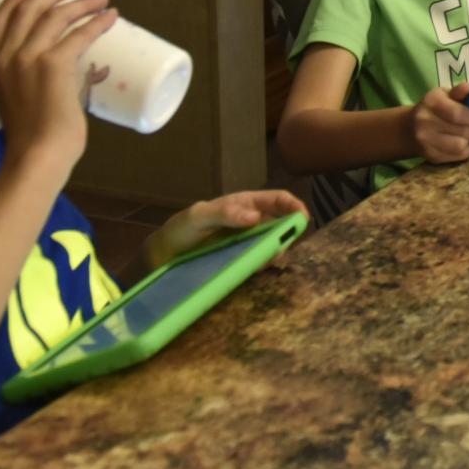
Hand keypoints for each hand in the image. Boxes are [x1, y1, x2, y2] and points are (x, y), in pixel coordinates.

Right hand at [0, 0, 117, 168]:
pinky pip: (80, 33)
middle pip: (27, 8)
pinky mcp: (53, 64)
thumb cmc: (31, 138)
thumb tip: (65, 73)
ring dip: (81, 3)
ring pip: (55, 15)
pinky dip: (98, 22)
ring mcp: (28, 58)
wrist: (36, 155)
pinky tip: (111, 17)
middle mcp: (6, 56)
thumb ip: (29, 81)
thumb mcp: (16, 100)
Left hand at [145, 189, 306, 269]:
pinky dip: (263, 264)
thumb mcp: (199, 216)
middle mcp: (250, 222)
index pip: (276, 200)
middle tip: (282, 247)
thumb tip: (256, 216)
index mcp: (244, 204)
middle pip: (279, 224)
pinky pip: (259, 261)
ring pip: (271, 244)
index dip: (293, 205)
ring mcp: (246, 242)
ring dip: (274, 251)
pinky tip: (254, 269)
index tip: (303, 218)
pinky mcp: (241, 260)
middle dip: (287, 233)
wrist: (165, 255)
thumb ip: (225, 213)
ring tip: (265, 261)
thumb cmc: (182, 228)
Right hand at [411, 82, 468, 163]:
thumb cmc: (433, 108)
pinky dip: (466, 151)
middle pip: (461, 131)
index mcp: (431, 102)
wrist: (408, 129)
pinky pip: (455, 157)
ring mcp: (426, 141)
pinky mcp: (430, 156)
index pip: (457, 113)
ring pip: (459, 146)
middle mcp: (425, 122)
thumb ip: (458, 92)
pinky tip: (467, 144)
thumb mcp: (443, 94)